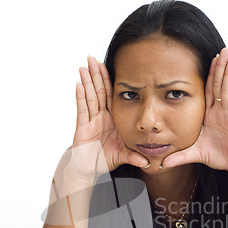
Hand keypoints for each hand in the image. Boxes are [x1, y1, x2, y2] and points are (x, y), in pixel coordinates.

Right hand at [65, 56, 149, 178]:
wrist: (88, 170)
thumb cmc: (104, 159)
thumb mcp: (122, 156)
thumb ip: (134, 156)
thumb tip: (148, 162)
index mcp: (113, 119)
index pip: (112, 96)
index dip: (111, 81)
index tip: (111, 65)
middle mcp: (101, 117)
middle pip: (100, 92)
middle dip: (97, 75)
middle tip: (93, 58)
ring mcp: (91, 121)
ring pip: (90, 97)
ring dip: (88, 81)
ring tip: (84, 66)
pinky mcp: (82, 128)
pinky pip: (82, 110)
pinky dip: (81, 98)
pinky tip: (79, 85)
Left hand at [160, 46, 227, 175]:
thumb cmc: (218, 157)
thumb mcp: (194, 154)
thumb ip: (178, 156)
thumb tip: (161, 163)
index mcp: (210, 114)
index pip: (208, 90)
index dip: (208, 74)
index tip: (206, 59)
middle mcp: (220, 111)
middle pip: (219, 84)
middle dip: (220, 66)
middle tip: (222, 48)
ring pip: (227, 89)